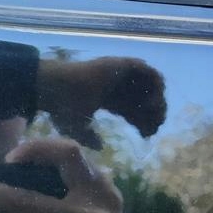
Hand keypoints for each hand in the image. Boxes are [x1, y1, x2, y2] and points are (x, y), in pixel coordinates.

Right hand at [37, 57, 165, 149]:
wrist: (56, 89)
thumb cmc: (62, 108)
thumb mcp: (77, 129)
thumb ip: (89, 139)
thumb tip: (100, 147)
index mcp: (106, 98)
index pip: (131, 110)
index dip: (141, 122)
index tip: (147, 136)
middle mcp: (115, 85)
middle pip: (143, 100)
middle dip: (153, 114)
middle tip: (155, 128)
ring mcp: (120, 74)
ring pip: (149, 85)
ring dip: (157, 100)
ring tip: (155, 115)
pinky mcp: (123, 65)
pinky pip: (150, 72)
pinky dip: (156, 86)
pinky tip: (151, 103)